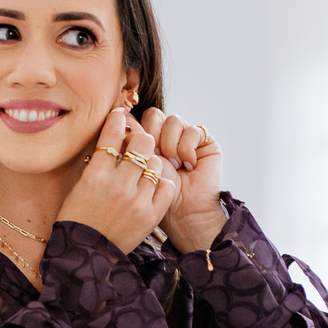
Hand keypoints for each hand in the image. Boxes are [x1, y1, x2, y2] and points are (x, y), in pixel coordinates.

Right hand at [56, 108, 177, 253]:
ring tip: (142, 171)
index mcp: (95, 175)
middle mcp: (118, 185)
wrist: (87, 254)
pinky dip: (160, 183)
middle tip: (136, 145)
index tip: (120, 115)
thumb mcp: (80, 186)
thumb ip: (98, 163)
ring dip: (150, 163)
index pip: (112, 135)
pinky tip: (151, 187)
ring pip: (156, 163)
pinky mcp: (151, 215)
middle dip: (140, 140)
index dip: (118, 120)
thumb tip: (114, 138)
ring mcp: (137, 200)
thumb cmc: (78, 218)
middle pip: (142, 143)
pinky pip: (166, 186)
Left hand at [141, 109, 225, 252]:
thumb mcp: (137, 168)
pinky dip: (188, 149)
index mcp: (146, 141)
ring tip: (175, 166)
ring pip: (173, 120)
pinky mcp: (204, 141)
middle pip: (154, 115)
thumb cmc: (156, 196)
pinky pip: (193, 130)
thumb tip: (122, 119)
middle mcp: (165, 136)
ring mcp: (185, 137)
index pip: (138, 119)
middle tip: (157, 159)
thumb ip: (130, 144)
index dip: (136, 130)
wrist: (183, 213)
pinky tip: (189, 166)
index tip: (136, 150)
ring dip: (171, 145)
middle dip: (153, 137)